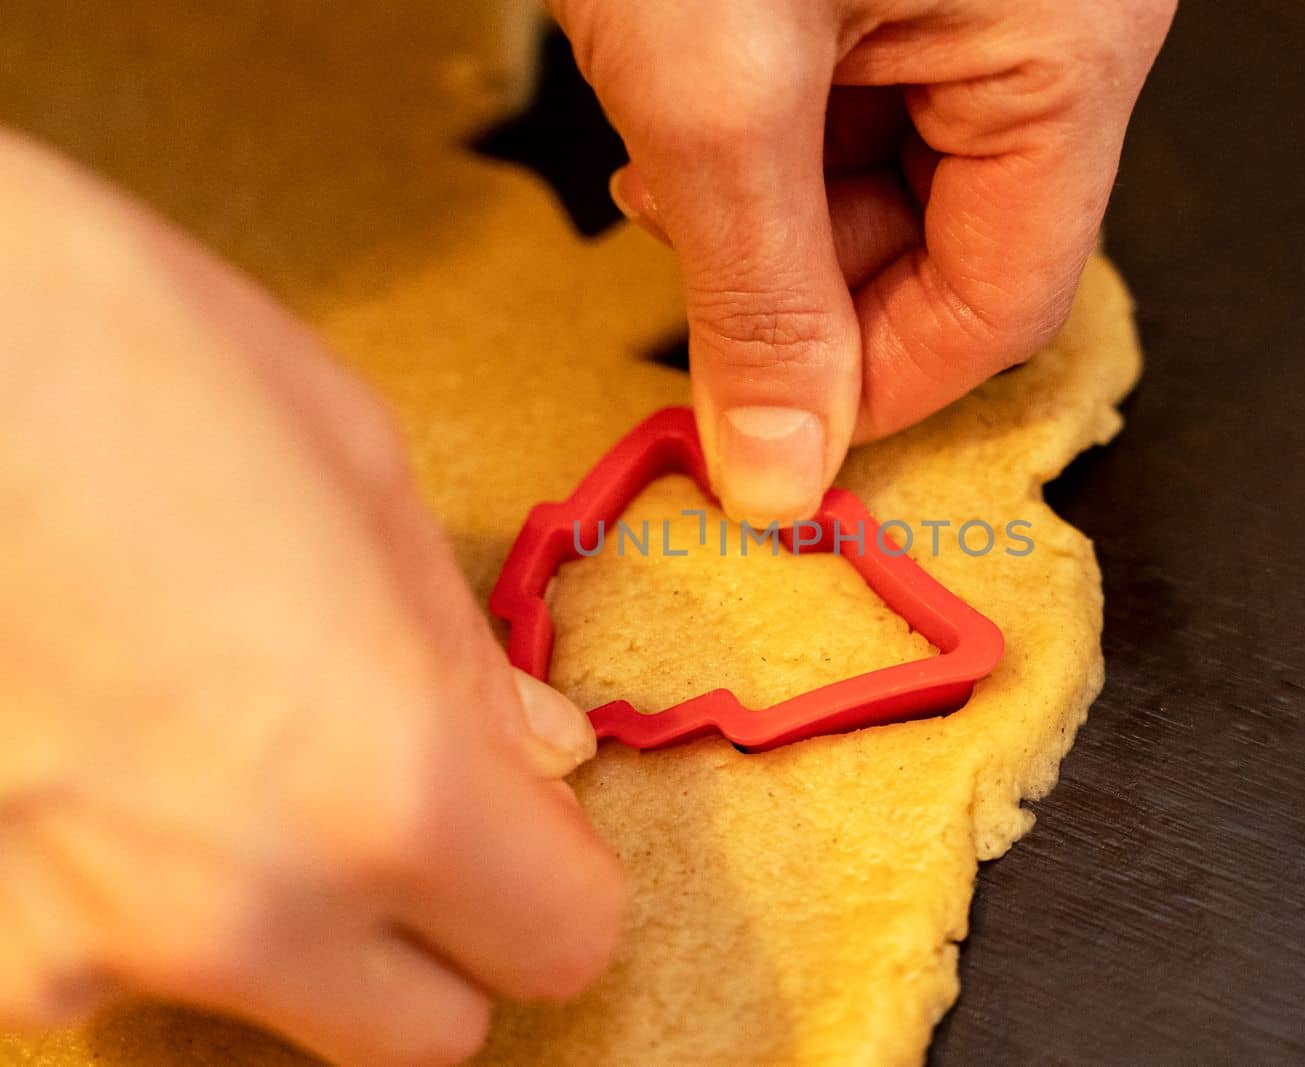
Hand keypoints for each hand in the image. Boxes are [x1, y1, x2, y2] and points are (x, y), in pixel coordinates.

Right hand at [0, 133, 622, 1066]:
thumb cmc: (128, 360)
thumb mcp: (361, 480)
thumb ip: (468, 664)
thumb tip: (542, 755)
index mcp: (390, 787)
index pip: (561, 943)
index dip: (559, 878)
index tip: (532, 823)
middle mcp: (245, 908)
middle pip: (431, 1031)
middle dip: (443, 934)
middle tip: (402, 810)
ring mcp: (81, 938)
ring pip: (265, 1001)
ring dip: (281, 918)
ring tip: (219, 750)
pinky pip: (105, 965)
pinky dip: (130, 897)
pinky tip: (100, 762)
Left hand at [549, 0, 1172, 522]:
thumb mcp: (717, 84)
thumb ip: (758, 294)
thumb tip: (782, 473)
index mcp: (1069, 51)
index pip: (1000, 301)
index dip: (875, 386)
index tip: (766, 427)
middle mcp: (1055, 27)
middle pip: (950, 248)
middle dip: (804, 282)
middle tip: (690, 256)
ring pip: (892, 181)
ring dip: (770, 208)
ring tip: (669, 162)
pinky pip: (861, 102)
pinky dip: (770, 135)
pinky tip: (689, 105)